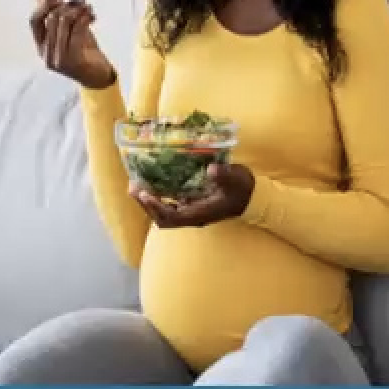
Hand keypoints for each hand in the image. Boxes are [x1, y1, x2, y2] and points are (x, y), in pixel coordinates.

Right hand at [29, 0, 116, 89]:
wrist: (98, 77)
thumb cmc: (84, 54)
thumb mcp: (69, 31)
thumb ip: (56, 14)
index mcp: (41, 45)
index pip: (34, 20)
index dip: (45, 5)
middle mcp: (45, 53)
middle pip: (50, 19)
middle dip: (66, 6)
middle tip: (80, 1)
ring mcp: (57, 58)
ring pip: (63, 23)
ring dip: (78, 11)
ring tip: (88, 7)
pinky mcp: (72, 60)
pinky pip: (76, 32)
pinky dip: (84, 19)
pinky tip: (91, 16)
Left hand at [132, 162, 253, 228]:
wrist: (254, 198)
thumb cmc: (243, 190)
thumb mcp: (236, 180)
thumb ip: (224, 176)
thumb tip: (211, 169)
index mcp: (201, 213)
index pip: (172, 217)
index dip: (156, 207)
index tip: (144, 193)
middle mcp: (194, 216)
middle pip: (163, 218)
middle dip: (146, 205)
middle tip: (133, 187)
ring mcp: (193, 212)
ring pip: (165, 213)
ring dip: (150, 201)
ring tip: (137, 185)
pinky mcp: (193, 206)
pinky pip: (171, 205)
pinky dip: (159, 197)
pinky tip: (154, 183)